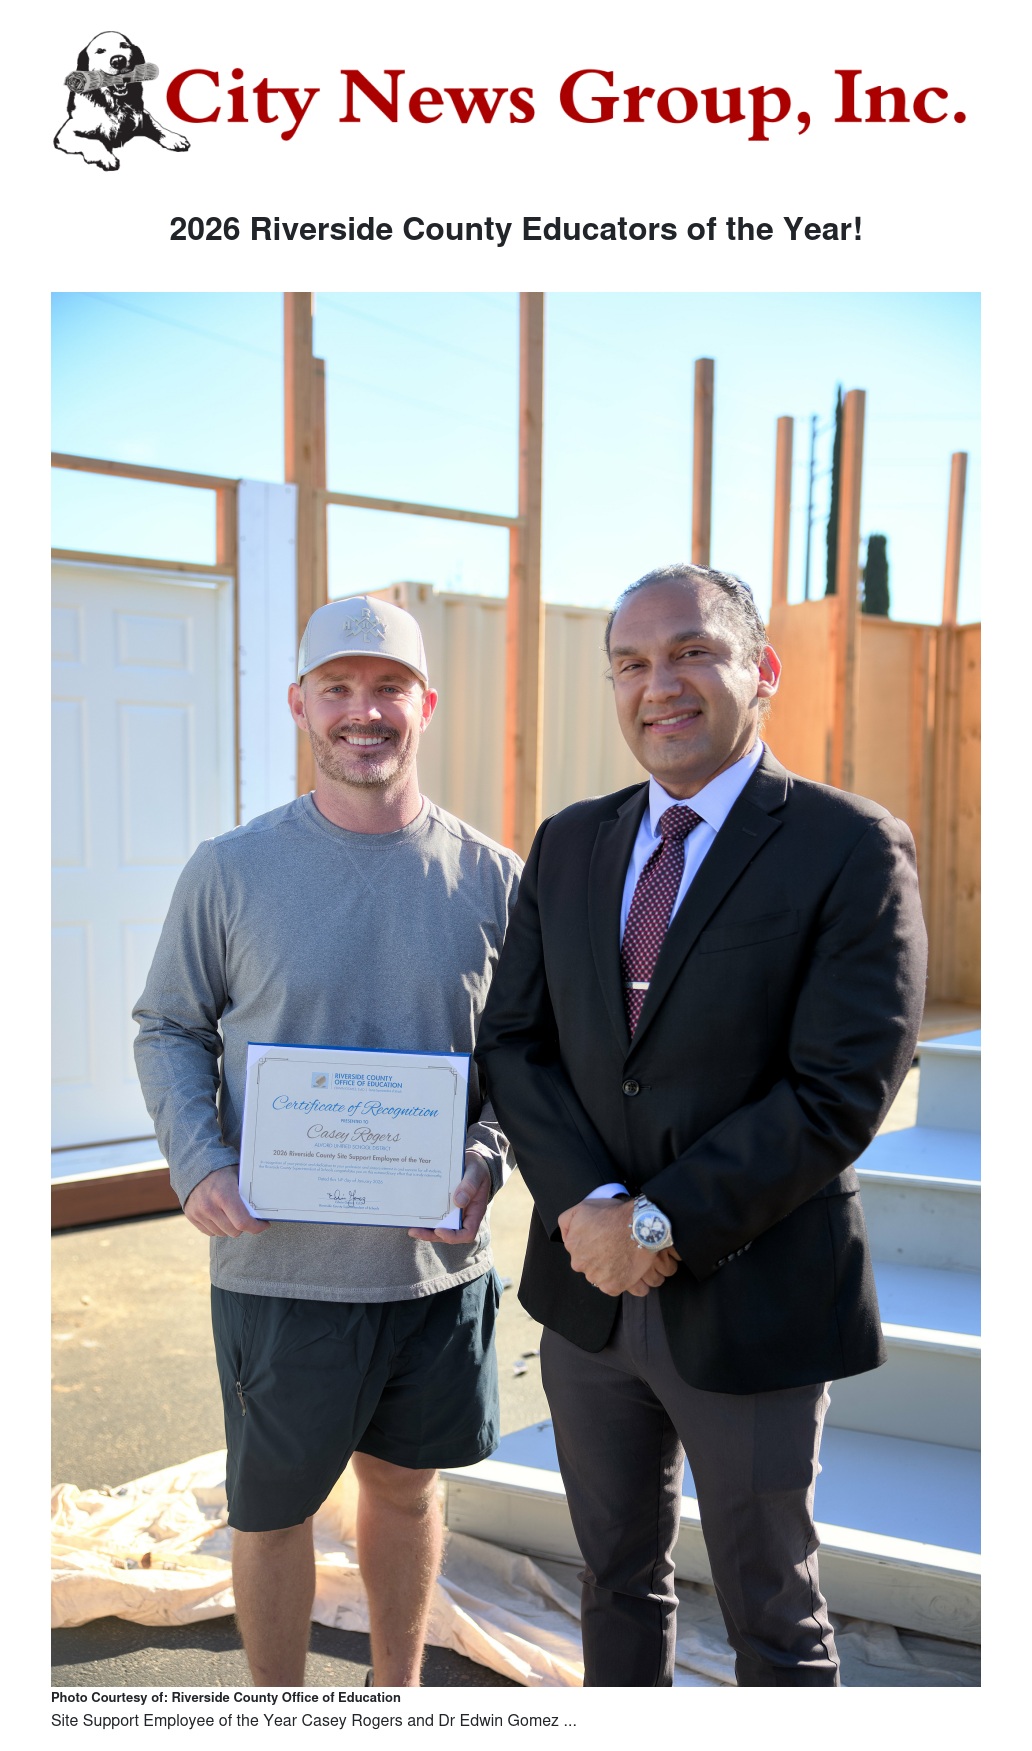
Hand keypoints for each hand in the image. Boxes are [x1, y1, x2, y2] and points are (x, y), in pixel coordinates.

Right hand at [183, 1165, 269, 1237]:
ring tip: (232, 1215)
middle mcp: (209, 1206)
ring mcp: (198, 1212)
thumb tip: (266, 1208)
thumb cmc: (222, 1171)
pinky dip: (218, 1227)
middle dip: (244, 1227)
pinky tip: (220, 1216)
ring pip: (222, 1233)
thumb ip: (249, 1193)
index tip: (264, 1225)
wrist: (195, 1166)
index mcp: (224, 1195)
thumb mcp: (239, 1177)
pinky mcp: (191, 1216)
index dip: (256, 1227)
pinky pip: (210, 1232)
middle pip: (233, 1231)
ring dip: (230, 1228)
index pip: (242, 1222)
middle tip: (249, 1219)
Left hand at [408, 1153, 490, 1244]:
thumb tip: (458, 1201)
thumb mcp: (476, 1172)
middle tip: (414, 1231)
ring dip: (425, 1230)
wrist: (471, 1163)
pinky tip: (413, 1216)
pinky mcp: (443, 1206)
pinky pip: (434, 1217)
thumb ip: (470, 1185)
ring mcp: (452, 1213)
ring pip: (439, 1228)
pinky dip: (424, 1219)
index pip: (467, 1233)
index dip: (453, 1236)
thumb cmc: (477, 1169)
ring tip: (411, 1228)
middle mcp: (463, 1217)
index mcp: (475, 1212)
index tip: (439, 1230)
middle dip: (431, 1235)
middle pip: (448, 1234)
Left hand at [558, 1200, 678, 1296]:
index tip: (603, 1238)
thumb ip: (567, 1221)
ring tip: (622, 1256)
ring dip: (608, 1269)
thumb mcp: (583, 1207)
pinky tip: (626, 1266)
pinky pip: (613, 1286)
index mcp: (572, 1245)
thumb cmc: (612, 1215)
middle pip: (588, 1263)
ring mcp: (595, 1277)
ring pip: (599, 1275)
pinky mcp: (611, 1287)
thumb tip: (565, 1236)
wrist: (637, 1227)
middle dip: (598, 1257)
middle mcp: (579, 1264)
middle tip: (613, 1246)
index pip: (578, 1248)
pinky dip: (619, 1279)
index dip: (591, 1242)